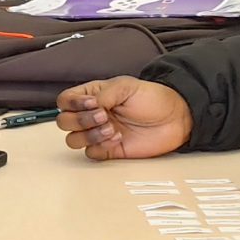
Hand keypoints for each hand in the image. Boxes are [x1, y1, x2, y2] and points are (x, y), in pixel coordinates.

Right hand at [57, 77, 193, 159]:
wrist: (174, 119)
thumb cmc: (153, 98)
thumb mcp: (127, 86)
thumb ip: (104, 94)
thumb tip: (89, 105)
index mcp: (93, 96)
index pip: (65, 101)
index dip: (73, 104)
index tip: (93, 103)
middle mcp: (91, 115)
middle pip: (64, 122)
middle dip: (81, 120)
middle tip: (103, 116)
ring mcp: (98, 133)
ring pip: (73, 140)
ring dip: (89, 135)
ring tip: (111, 129)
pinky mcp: (108, 150)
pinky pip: (90, 153)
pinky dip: (100, 147)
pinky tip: (118, 139)